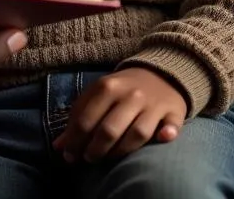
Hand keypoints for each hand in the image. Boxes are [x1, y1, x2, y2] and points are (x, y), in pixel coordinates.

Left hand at [54, 68, 185, 162]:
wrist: (160, 72)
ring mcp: (153, 104)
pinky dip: (168, 133)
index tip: (69, 156)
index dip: (75, 140)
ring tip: (108, 160)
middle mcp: (130, 95)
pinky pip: (172, 126)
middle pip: (109, 128)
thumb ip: (79, 117)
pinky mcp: (174, 112)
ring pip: (137, 133)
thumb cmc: (122, 89)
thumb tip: (59, 146)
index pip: (86, 118)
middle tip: (88, 160)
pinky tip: (163, 138)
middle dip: (95, 149)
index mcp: (106, 86)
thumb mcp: (98, 94)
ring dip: (121, 151)